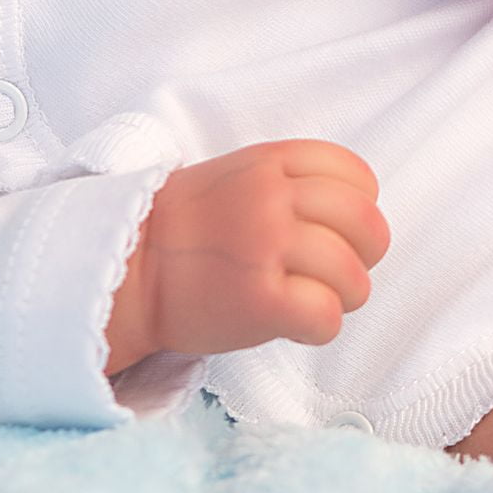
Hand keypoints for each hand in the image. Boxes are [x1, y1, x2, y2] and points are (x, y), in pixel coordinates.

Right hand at [103, 139, 387, 375]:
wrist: (125, 272)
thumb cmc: (185, 231)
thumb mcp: (237, 177)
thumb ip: (291, 183)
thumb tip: (353, 214)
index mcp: (269, 163)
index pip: (356, 175)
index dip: (360, 207)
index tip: (339, 230)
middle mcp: (271, 199)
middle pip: (366, 224)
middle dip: (365, 255)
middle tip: (337, 273)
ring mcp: (266, 247)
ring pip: (353, 277)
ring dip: (342, 298)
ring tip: (310, 301)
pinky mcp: (260, 301)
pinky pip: (327, 317)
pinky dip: (319, 329)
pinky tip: (294, 326)